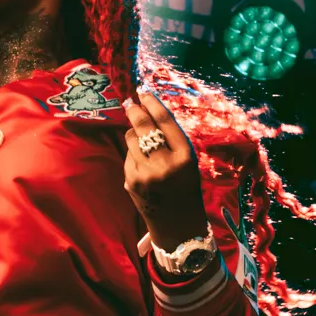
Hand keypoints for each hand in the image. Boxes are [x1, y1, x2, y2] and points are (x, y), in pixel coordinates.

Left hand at [123, 92, 208, 250]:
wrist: (177, 224)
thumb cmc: (185, 188)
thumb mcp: (187, 162)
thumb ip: (171, 140)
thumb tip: (147, 111)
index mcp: (185, 156)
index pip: (165, 121)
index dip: (152, 103)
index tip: (143, 92)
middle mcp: (165, 163)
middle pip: (144, 126)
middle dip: (135, 110)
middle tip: (130, 102)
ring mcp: (146, 173)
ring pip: (131, 139)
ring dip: (134, 136)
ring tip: (144, 146)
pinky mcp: (132, 181)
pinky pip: (128, 156)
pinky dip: (133, 155)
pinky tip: (142, 167)